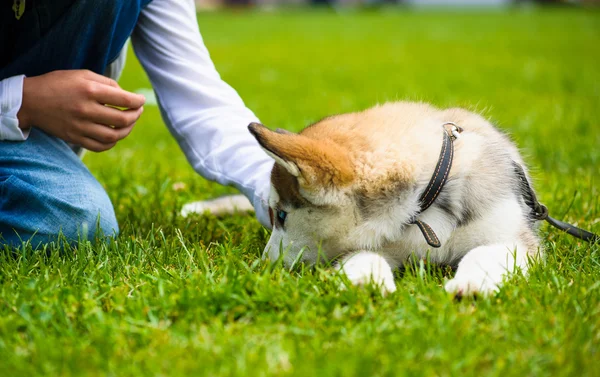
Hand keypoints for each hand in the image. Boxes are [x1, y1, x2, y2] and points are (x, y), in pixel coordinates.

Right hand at [17, 70, 145, 151]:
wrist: (30, 101)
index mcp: (89, 90)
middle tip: (137, 111)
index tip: (141, 101)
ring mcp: (80, 126)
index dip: (138, 101)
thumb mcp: (82, 75)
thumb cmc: (59, 84)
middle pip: (122, 120)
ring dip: (127, 131)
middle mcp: (86, 110)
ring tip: (128, 123)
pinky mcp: (74, 138)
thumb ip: (107, 83)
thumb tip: (126, 96)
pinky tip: (114, 135)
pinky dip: (111, 143)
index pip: (125, 100)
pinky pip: (100, 147)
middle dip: (135, 116)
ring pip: (113, 137)